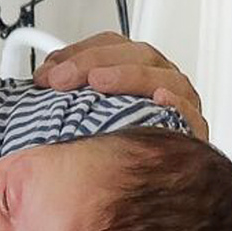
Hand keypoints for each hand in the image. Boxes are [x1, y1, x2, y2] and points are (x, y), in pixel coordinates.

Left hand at [32, 32, 207, 139]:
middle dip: (93, 61)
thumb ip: (67, 93)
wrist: (137, 185)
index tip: (49, 71)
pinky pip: (190, 112)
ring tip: (97, 81)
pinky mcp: (191, 130)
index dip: (80, 51)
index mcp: (134, 69)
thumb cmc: (108, 145)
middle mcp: (158, 80)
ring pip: (163, 76)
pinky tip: (159, 99)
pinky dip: (177, 103)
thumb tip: (39, 81)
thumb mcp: (82, 114)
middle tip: (61, 79)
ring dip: (128, 75)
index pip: (112, 44)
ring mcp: (178, 102)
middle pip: (137, 54)